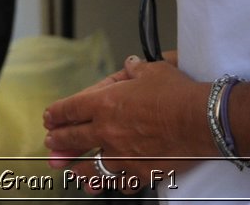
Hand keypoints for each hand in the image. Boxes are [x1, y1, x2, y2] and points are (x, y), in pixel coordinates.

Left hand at [43, 53, 205, 191]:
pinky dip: (113, 182)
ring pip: (91, 166)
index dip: (57, 113)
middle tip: (51, 144)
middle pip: (74, 138)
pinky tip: (107, 183)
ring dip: (78, 168)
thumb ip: (134, 70)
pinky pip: (120, 181)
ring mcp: (122, 155)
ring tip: (70, 169)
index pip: (70, 109)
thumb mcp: (151, 71)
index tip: (50, 118)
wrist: (200, 120)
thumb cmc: (177, 93)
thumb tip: (129, 66)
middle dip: (59, 141)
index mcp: (105, 103)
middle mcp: (108, 131)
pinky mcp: (140, 171)